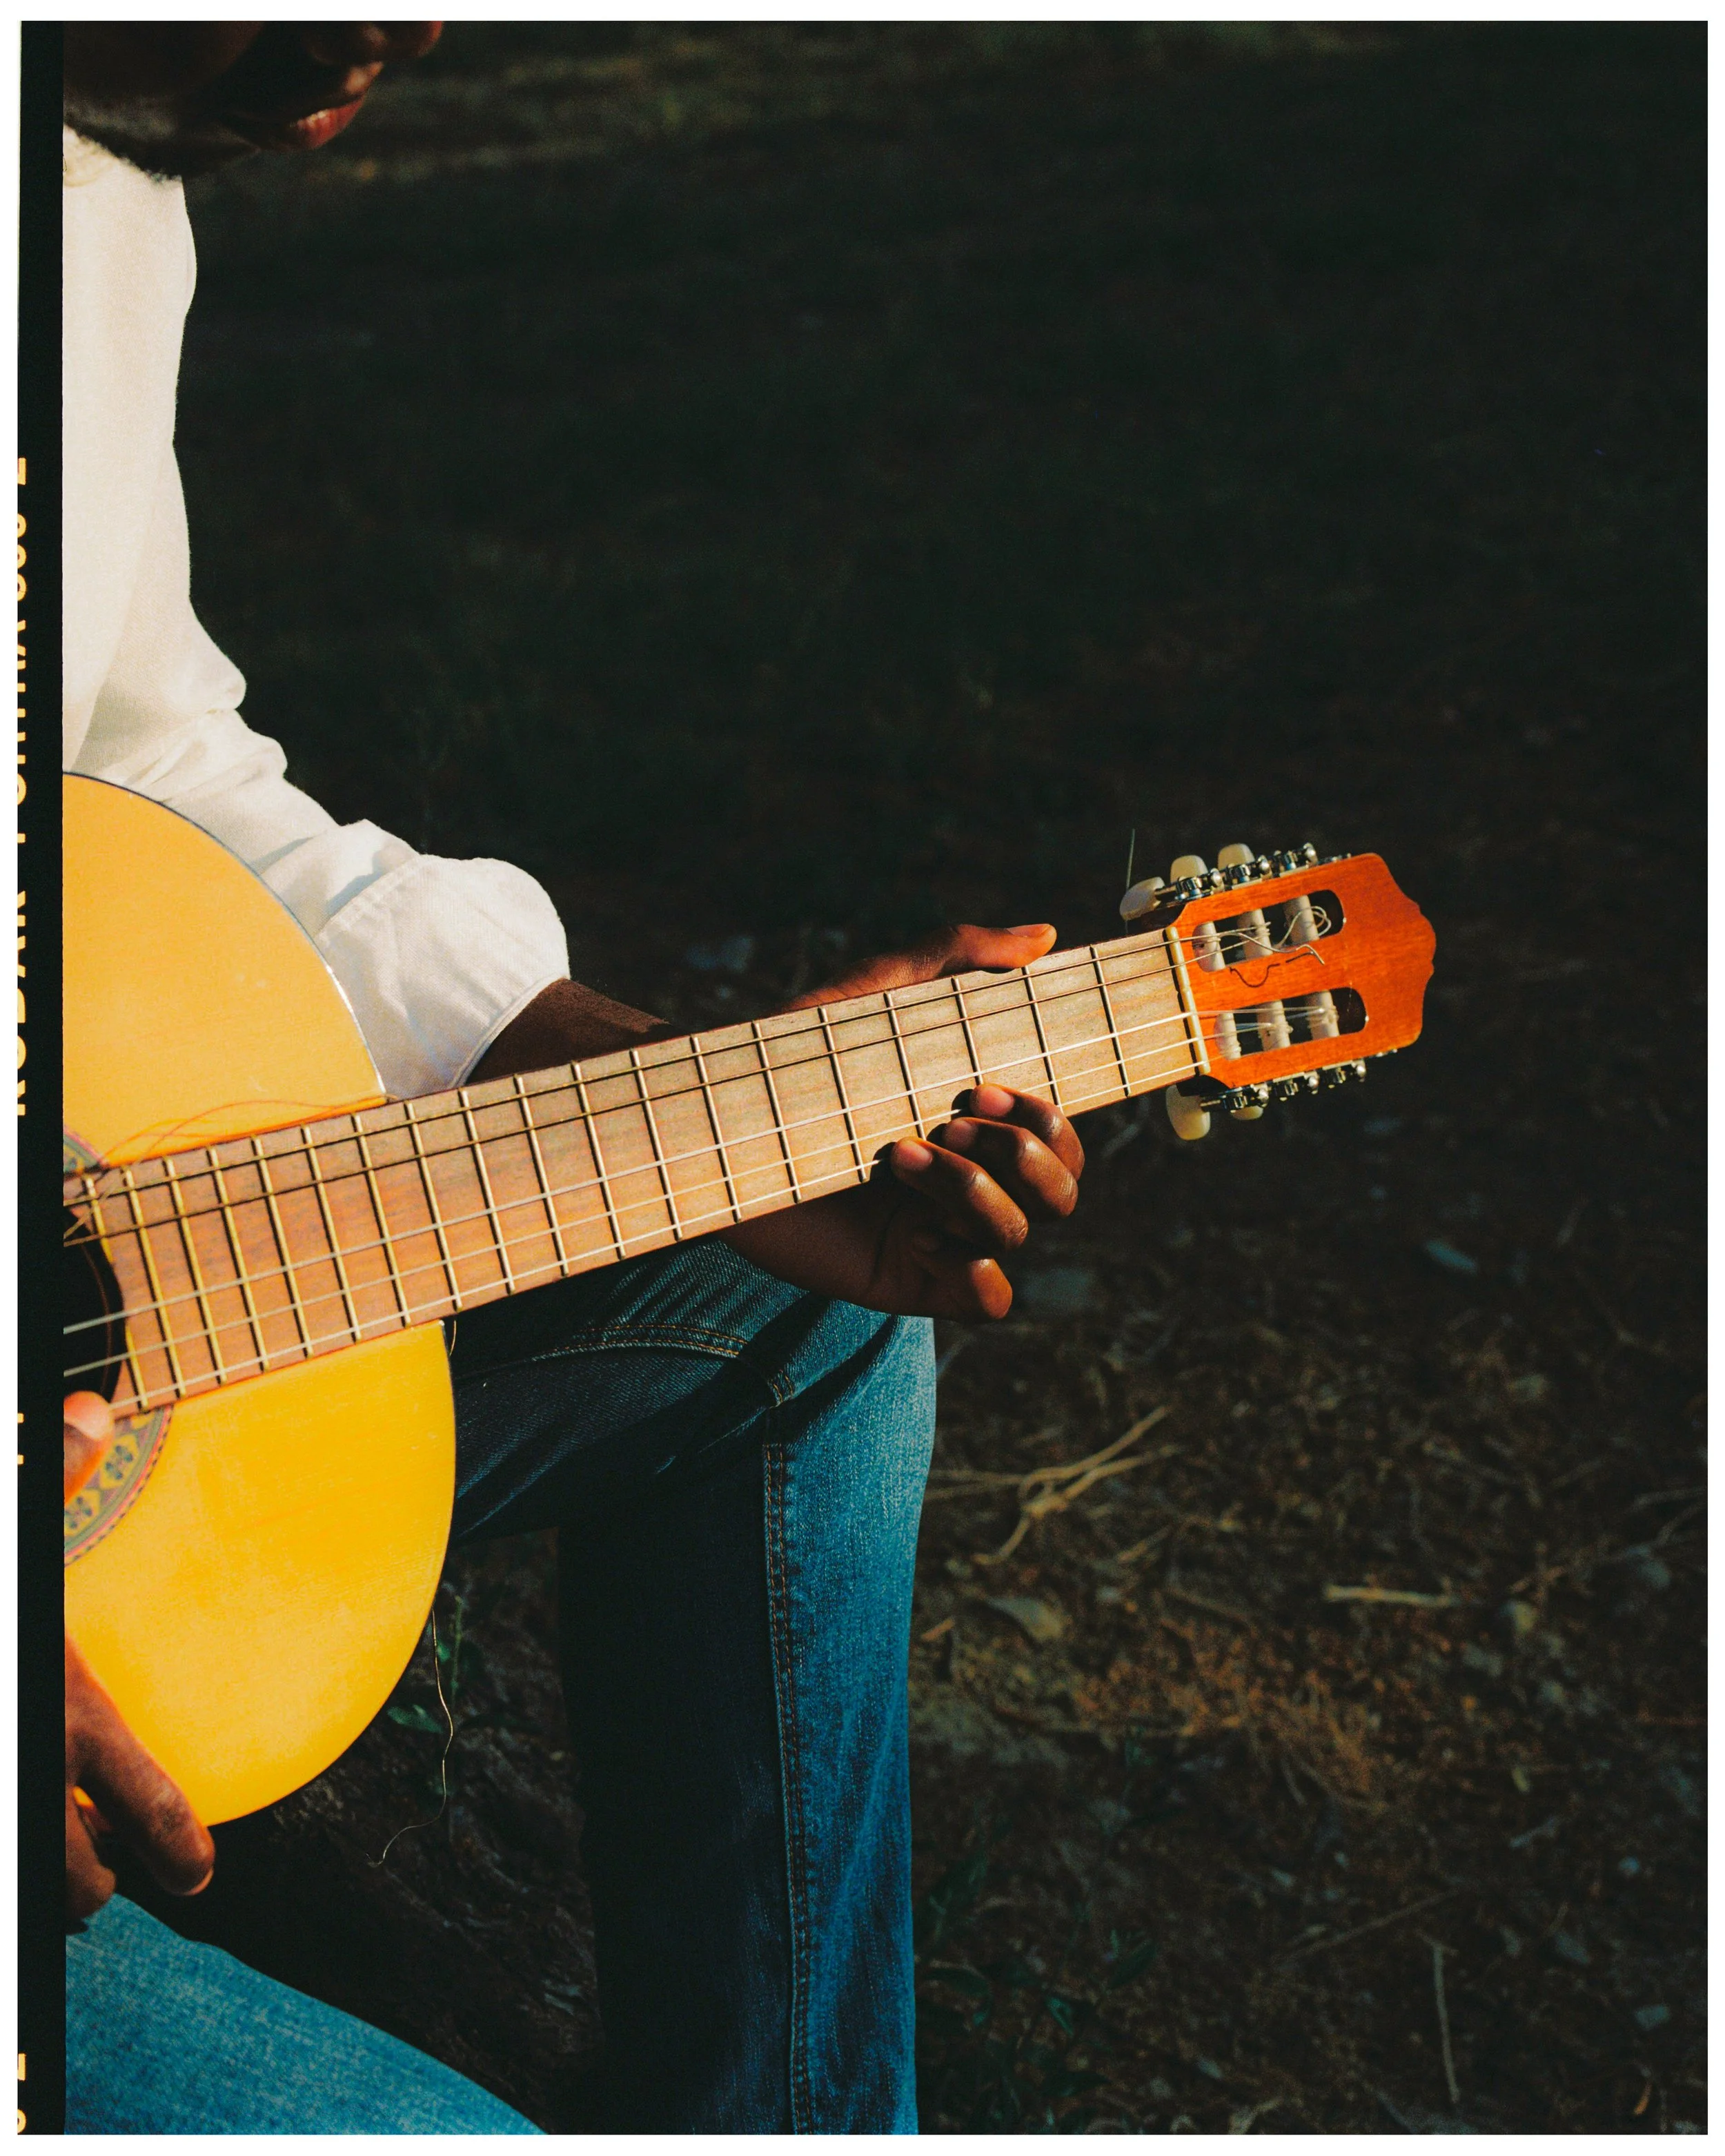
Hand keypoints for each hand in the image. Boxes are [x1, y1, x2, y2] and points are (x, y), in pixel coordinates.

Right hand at [64, 1395, 213, 1924]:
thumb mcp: (15, 1544)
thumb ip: (51, 1475)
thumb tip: (92, 1408)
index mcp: (63, 1707)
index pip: (148, 1802)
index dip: (180, 1851)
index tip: (197, 1879)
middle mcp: (28, 1772)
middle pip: (84, 1880)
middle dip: (97, 1886)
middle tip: (105, 1884)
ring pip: (30, 1905)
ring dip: (41, 1905)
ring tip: (55, 1896)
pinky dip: (13, 1898)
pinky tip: (16, 1875)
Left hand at [725, 924, 1085, 1318]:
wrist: (718, 1120)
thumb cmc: (795, 1052)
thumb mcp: (878, 990)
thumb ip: (958, 952)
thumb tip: (1046, 934)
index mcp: (979, 1123)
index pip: (1062, 1138)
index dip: (1052, 1122)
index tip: (984, 1089)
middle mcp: (970, 1179)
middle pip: (1061, 1190)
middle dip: (1022, 1155)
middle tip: (946, 1122)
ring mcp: (942, 1231)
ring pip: (1021, 1234)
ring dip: (977, 1197)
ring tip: (901, 1158)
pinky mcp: (907, 1276)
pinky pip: (990, 1299)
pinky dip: (979, 1272)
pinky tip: (921, 1235)